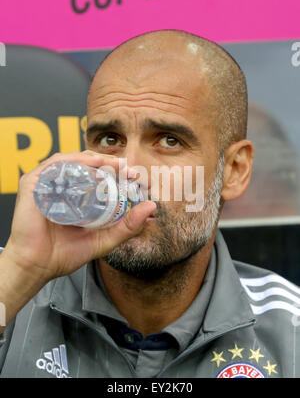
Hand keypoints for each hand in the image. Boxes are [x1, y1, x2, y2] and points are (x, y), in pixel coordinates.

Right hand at [3, 151, 155, 282]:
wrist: (39, 266)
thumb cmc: (66, 253)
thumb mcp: (105, 239)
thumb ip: (128, 226)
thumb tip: (152, 208)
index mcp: (77, 194)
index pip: (98, 174)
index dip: (117, 170)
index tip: (135, 174)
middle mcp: (62, 185)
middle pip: (86, 163)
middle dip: (109, 162)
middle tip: (127, 168)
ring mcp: (47, 183)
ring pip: (72, 160)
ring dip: (93, 158)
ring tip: (112, 165)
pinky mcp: (33, 184)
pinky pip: (53, 166)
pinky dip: (72, 162)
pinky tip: (89, 166)